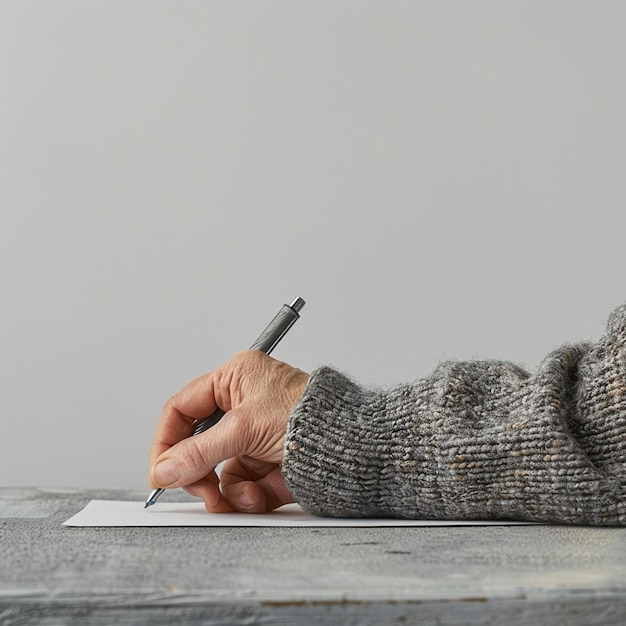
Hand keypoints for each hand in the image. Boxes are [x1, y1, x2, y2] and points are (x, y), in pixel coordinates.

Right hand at [149, 350, 308, 512]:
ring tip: (234, 496)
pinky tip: (258, 495)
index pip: (183, 407)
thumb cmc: (312, 416)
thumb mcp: (246, 428)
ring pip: (217, 470)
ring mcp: (254, 436)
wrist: (352, 446)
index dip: (166, 439)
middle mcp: (242, 405)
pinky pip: (240, 485)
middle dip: (196, 470)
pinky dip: (244, 496)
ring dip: (222, 488)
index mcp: (235, 379)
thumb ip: (199, 450)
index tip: (160, 470)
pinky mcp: (267, 462)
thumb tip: (164, 469)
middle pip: (197, 443)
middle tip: (195, 487)